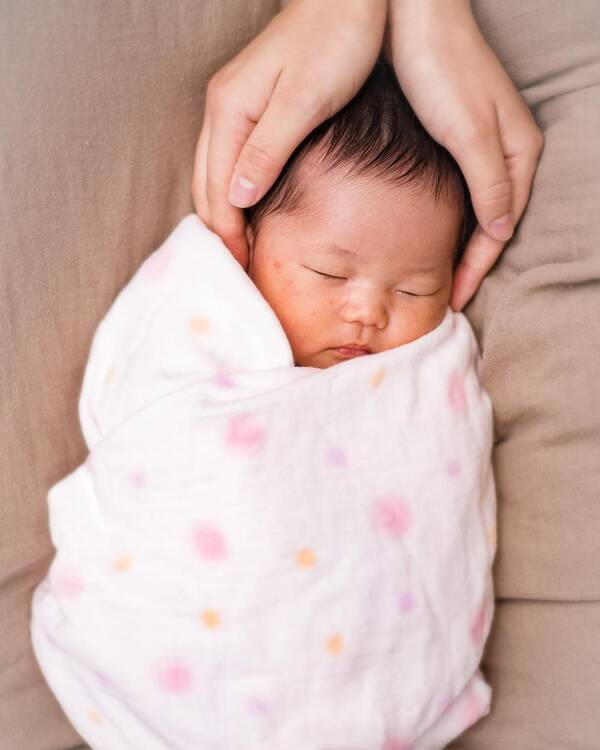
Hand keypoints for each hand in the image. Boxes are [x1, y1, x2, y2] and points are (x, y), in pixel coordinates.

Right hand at [191, 0, 386, 268]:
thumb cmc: (337, 42)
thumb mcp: (305, 101)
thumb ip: (267, 151)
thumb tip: (235, 201)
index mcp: (230, 111)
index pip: (216, 191)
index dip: (228, 236)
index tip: (244, 272)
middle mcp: (222, 110)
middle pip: (206, 187)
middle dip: (220, 233)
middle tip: (241, 273)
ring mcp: (232, 107)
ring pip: (214, 176)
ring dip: (225, 216)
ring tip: (244, 253)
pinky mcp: (249, 106)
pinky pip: (230, 161)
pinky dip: (235, 193)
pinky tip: (252, 212)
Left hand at [387, 0, 543, 309]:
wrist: (415, 16)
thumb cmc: (441, 69)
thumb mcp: (469, 133)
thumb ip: (489, 185)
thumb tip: (501, 232)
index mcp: (519, 152)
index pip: (501, 228)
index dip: (477, 267)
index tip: (454, 299)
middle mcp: (507, 151)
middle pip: (492, 222)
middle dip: (471, 262)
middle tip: (445, 296)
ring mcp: (483, 143)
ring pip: (476, 208)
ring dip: (459, 243)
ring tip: (436, 274)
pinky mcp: (458, 135)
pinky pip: (460, 190)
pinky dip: (448, 218)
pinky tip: (429, 232)